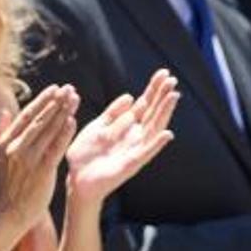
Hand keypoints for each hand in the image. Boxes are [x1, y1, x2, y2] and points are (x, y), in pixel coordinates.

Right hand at [0, 85, 79, 230]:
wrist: (9, 213)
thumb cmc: (8, 185)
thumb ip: (1, 131)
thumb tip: (5, 111)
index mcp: (6, 141)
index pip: (26, 115)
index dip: (42, 100)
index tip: (55, 88)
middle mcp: (16, 147)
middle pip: (39, 118)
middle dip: (56, 101)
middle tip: (69, 88)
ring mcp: (29, 158)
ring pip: (48, 130)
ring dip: (63, 112)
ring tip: (74, 99)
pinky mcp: (42, 170)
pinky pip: (55, 148)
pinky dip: (64, 133)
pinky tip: (73, 121)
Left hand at [66, 69, 177, 204]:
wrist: (77, 178)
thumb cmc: (88, 153)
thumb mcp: (98, 126)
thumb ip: (114, 113)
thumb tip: (131, 96)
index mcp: (126, 126)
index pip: (144, 103)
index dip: (153, 89)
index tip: (163, 73)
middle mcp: (135, 136)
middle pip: (152, 112)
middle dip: (161, 96)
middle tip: (172, 79)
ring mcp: (135, 149)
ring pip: (153, 128)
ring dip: (163, 112)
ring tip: (173, 96)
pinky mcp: (130, 164)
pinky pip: (145, 153)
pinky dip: (156, 143)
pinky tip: (167, 134)